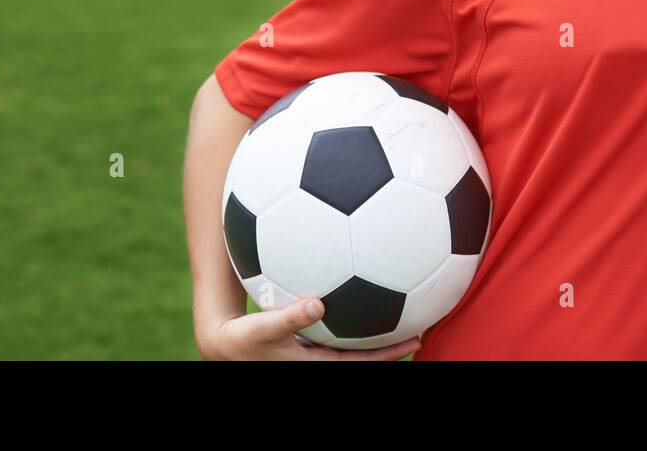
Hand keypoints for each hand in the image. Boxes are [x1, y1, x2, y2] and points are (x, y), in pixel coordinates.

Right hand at [198, 298, 421, 360]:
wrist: (225, 343)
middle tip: (422, 324)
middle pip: (365, 352)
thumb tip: (318, 304)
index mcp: (319, 364)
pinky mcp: (308, 336)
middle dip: (392, 341)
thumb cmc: (245, 338)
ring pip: (352, 339)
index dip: (389, 353)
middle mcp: (322, 357)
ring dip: (376, 326)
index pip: (362, 362)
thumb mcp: (264, 328)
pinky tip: (357, 281)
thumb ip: (290, 318)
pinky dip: (351, 313)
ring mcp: (316, 348)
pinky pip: (337, 326)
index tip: (416, 338)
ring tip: (402, 302)